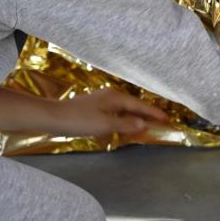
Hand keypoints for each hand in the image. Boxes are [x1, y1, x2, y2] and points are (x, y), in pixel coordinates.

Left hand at [49, 88, 167, 136]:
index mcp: (116, 98)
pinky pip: (115, 111)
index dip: (153, 113)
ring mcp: (101, 100)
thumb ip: (125, 125)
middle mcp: (110, 96)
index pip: (140, 106)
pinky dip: (123, 117)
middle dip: (146, 113)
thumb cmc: (79, 120)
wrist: (52, 117)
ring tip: (146, 123)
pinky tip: (122, 124)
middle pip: (133, 105)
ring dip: (135, 115)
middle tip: (160, 120)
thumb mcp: (105, 125)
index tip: (167, 118)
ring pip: (124, 108)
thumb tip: (144, 124)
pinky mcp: (94, 106)